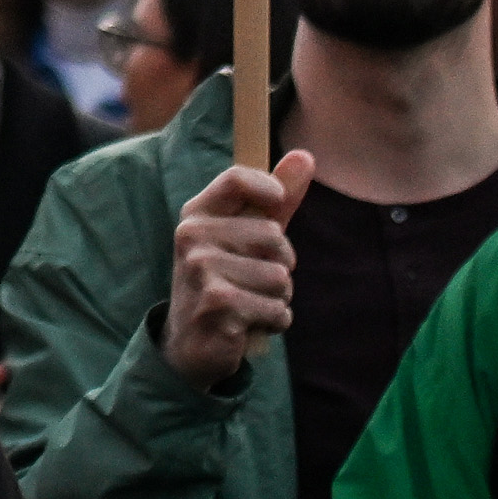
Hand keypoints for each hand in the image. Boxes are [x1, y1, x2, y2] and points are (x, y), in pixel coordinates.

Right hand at [163, 149, 312, 386]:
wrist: (191, 343)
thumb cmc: (226, 280)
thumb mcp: (248, 237)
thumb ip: (277, 199)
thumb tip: (306, 155)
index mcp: (197, 214)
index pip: (237, 179)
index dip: (270, 189)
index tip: (278, 205)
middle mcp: (192, 237)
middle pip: (274, 237)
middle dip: (281, 265)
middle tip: (252, 280)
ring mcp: (201, 271)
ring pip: (281, 279)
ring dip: (277, 299)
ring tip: (250, 305)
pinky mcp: (217, 305)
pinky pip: (278, 310)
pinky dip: (274, 323)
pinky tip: (248, 326)